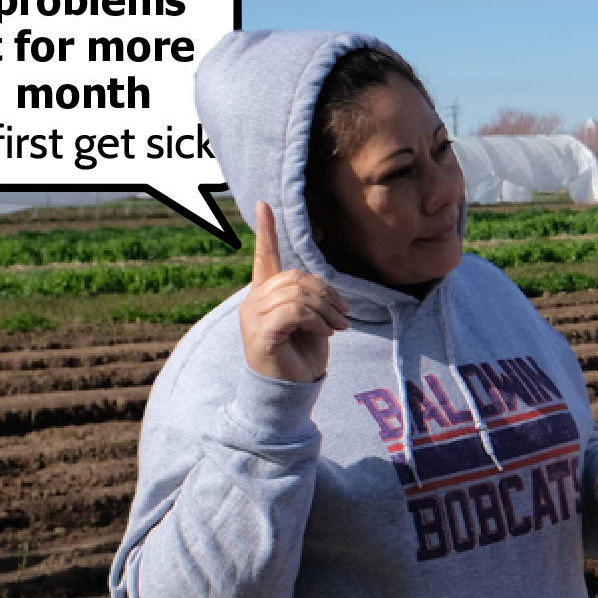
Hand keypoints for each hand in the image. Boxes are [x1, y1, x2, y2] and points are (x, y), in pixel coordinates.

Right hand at [239, 198, 349, 382]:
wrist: (292, 393)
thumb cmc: (301, 355)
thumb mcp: (309, 319)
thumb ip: (307, 295)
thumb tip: (320, 283)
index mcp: (265, 295)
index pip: (264, 257)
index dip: (265, 230)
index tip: (264, 204)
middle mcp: (253, 302)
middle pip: (295, 276)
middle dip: (326, 292)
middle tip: (345, 314)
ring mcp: (253, 318)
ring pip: (297, 292)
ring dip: (325, 308)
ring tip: (339, 326)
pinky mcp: (259, 334)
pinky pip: (295, 311)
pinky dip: (317, 320)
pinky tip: (326, 334)